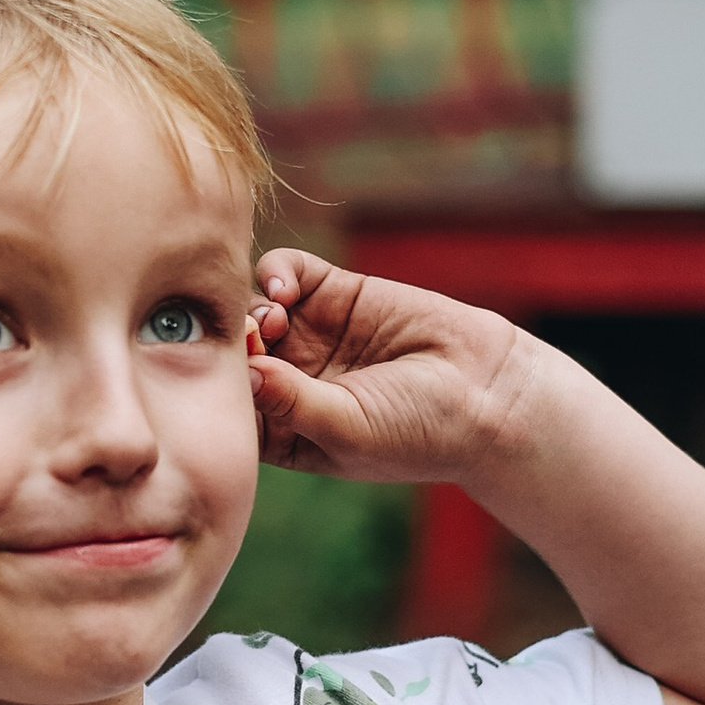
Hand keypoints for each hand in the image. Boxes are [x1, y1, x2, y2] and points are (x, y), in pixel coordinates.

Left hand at [249, 248, 529, 481]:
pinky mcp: (335, 293)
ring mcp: (309, 334)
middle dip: (231, 345)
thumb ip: (291, 403)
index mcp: (285, 430)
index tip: (225, 382)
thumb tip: (243, 374)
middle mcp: (290, 380)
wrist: (486, 392)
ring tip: (274, 321)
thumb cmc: (418, 431)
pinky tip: (285, 291)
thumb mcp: (347, 430)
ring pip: (253, 310)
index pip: (230, 406)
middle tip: (247, 342)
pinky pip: (286, 273)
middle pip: (234, 354)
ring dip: (251, 311)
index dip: (218, 390)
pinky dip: (275, 274)